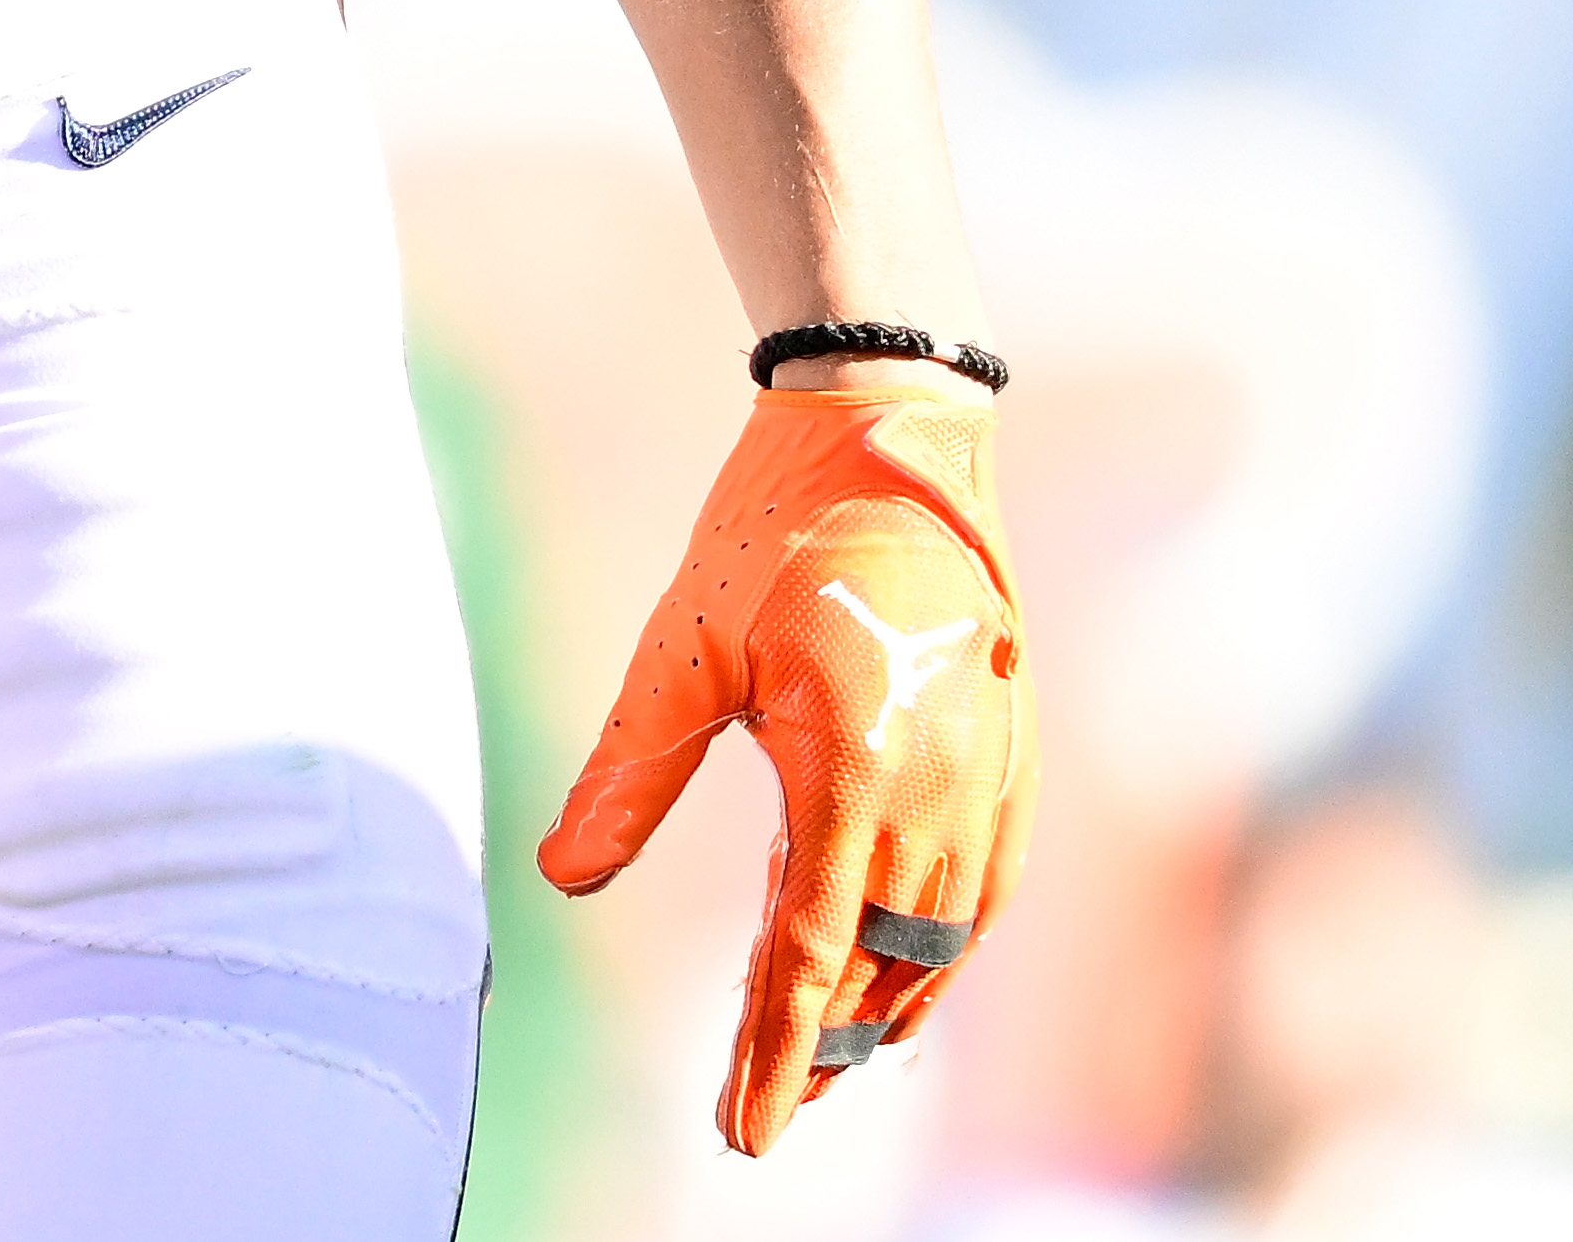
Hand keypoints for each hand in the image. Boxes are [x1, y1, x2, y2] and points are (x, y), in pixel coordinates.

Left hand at [537, 372, 1031, 1155]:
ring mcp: (988, 779)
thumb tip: (562, 877)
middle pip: (885, 969)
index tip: (743, 1130)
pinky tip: (906, 969)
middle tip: (768, 1105)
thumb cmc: (770, 538)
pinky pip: (985, 892)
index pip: (808, 956)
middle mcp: (937, 793)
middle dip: (827, 1047)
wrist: (889, 442)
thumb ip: (629, 773)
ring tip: (827, 1057)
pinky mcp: (1011, 758)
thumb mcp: (682, 651)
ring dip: (889, 1007)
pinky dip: (944, 948)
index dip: (772, 1051)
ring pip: (944, 943)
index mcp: (852, 772)